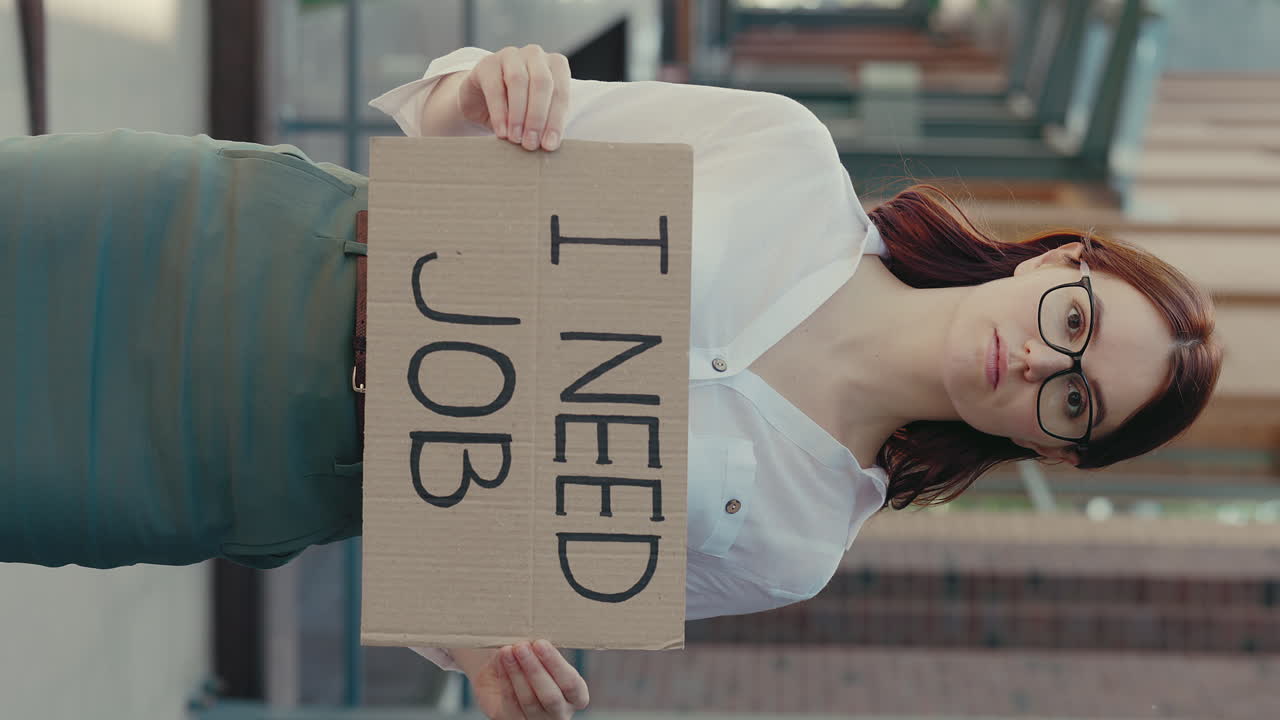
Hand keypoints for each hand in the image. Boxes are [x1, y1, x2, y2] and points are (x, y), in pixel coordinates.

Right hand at [459, 45, 571, 151]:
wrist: (482, 102)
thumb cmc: (517, 110)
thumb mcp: (537, 116)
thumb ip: (547, 124)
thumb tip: (550, 143)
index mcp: (555, 65)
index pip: (561, 92)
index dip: (556, 120)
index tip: (549, 145)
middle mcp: (535, 55)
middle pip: (541, 83)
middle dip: (537, 117)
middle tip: (531, 144)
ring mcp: (511, 55)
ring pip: (518, 81)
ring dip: (518, 114)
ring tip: (516, 139)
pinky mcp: (487, 63)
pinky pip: (495, 87)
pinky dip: (499, 113)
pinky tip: (501, 131)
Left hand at [468, 640, 588, 719]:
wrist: (501, 672)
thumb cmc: (530, 659)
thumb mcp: (540, 652)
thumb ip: (541, 647)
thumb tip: (534, 630)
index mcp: (575, 696)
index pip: (571, 684)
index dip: (556, 664)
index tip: (540, 643)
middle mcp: (560, 713)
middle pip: (550, 696)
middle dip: (535, 669)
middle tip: (521, 646)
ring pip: (529, 700)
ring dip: (517, 672)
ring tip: (507, 650)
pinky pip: (509, 703)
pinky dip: (505, 680)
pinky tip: (501, 661)